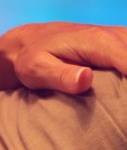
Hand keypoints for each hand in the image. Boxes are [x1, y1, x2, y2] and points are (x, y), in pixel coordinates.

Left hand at [0, 22, 126, 106]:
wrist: (33, 42)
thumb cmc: (33, 60)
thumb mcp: (36, 70)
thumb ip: (60, 76)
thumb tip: (85, 79)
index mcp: (100, 42)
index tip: (126, 112)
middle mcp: (119, 36)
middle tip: (121, 113)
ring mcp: (126, 38)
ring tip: (121, 111)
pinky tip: (123, 94)